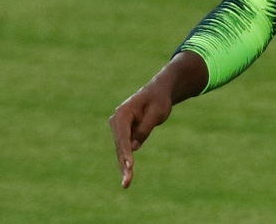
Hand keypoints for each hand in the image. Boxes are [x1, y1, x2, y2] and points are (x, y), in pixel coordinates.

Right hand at [108, 51, 207, 187]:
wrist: (159, 92)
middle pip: (120, 146)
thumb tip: (134, 147)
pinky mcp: (124, 134)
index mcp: (123, 113)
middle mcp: (116, 121)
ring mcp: (119, 128)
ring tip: (126, 183)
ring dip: (124, 166)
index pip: (123, 136)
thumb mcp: (156, 113)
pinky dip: (126, 161)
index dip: (126, 152)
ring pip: (121, 150)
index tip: (129, 166)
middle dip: (124, 164)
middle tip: (127, 182)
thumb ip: (145, 129)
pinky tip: (127, 175)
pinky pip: (125, 149)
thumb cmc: (159, 100)